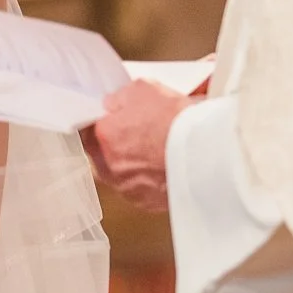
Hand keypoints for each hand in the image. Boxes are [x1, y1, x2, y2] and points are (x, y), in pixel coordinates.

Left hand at [80, 77, 191, 210]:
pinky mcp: (148, 203)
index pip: (84, 130)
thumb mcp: (143, 89)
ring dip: (135, 163)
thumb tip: (112, 104)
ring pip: (123, 173)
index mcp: (102, 137)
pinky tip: (165, 166)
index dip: (99, 124)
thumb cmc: (178, 121)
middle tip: (138, 133)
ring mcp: (129, 188)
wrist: (208, 152)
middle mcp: (110, 167)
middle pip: (103, 154)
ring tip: (157, 149)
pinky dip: (151, 179)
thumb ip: (119, 98)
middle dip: (117, 144)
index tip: (109, 120)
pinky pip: (143, 189)